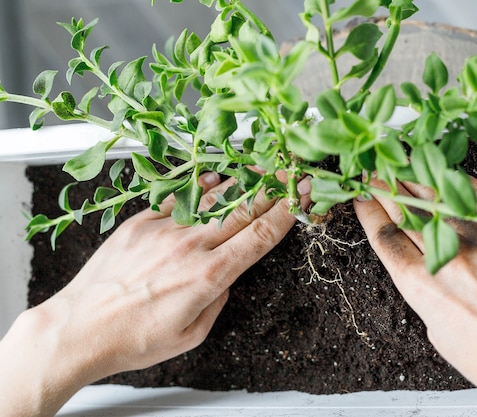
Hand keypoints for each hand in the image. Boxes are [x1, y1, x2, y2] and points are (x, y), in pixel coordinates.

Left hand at [0, 171, 310, 416]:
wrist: (79, 328)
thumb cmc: (133, 339)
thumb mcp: (190, 335)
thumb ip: (217, 302)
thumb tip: (225, 281)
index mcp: (208, 276)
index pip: (259, 236)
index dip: (285, 213)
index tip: (300, 198)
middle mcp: (189, 246)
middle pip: (243, 209)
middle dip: (273, 189)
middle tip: (291, 173)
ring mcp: (164, 230)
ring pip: (212, 198)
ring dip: (242, 182)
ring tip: (261, 167)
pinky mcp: (139, 223)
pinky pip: (177, 197)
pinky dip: (200, 186)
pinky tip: (214, 178)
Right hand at [355, 176, 476, 416]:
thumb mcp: (437, 330)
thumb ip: (426, 292)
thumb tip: (424, 267)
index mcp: (421, 284)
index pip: (384, 235)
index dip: (368, 211)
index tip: (360, 197)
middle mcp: (446, 255)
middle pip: (404, 211)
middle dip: (383, 189)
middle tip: (373, 173)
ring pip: (436, 198)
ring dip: (413, 179)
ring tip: (400, 166)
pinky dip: (457, 182)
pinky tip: (444, 173)